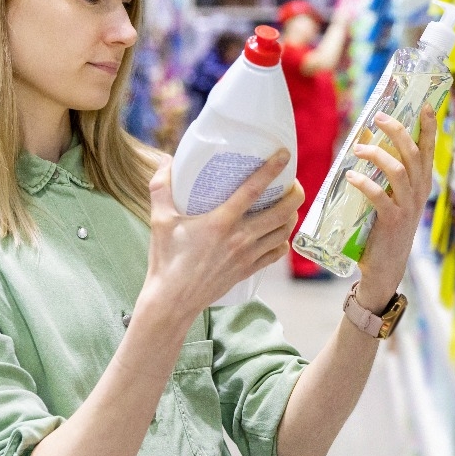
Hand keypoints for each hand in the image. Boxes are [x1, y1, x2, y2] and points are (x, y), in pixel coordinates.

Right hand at [142, 150, 304, 315]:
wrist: (172, 300)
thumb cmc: (165, 259)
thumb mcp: (159, 220)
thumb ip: (161, 187)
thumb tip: (166, 161)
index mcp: (221, 222)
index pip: (253, 190)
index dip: (272, 170)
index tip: (284, 155)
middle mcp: (240, 238)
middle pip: (282, 213)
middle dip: (295, 194)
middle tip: (293, 183)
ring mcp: (247, 256)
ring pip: (283, 233)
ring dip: (291, 216)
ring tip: (289, 205)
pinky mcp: (248, 270)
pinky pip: (276, 254)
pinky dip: (283, 241)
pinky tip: (279, 234)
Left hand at [346, 105, 437, 310]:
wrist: (385, 268)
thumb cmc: (383, 227)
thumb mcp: (388, 196)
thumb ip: (382, 171)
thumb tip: (363, 138)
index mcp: (421, 183)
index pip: (428, 150)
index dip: (429, 127)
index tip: (427, 105)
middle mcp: (419, 192)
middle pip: (413, 154)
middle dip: (398, 131)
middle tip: (379, 117)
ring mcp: (408, 208)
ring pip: (399, 171)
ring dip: (377, 155)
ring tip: (357, 149)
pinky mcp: (392, 222)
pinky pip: (380, 197)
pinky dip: (365, 184)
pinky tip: (351, 176)